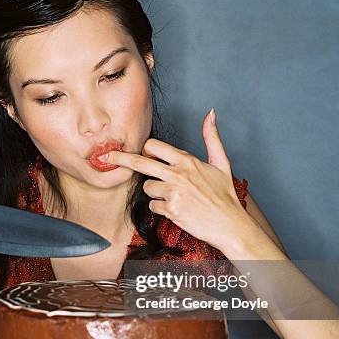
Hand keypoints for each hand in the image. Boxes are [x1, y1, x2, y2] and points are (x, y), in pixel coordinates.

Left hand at [102, 109, 247, 250]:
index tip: (142, 154)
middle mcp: (178, 174)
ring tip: (174, 197)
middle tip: (108, 156)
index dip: (146, 150)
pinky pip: (152, 206)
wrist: (230, 224)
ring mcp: (173, 193)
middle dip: (121, 158)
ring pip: (146, 187)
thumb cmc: (225, 195)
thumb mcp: (222, 162)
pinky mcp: (171, 210)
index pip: (154, 146)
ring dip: (155, 193)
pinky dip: (160, 209)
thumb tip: (210, 114)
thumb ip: (212, 137)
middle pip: (140, 163)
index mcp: (187, 160)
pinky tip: (176, 209)